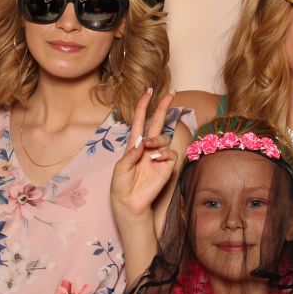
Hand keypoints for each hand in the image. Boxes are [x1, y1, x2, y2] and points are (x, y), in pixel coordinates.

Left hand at [111, 89, 176, 218]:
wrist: (129, 202)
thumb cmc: (121, 184)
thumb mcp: (120, 167)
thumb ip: (131, 152)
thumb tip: (143, 140)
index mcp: (135, 144)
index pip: (141, 120)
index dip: (144, 105)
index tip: (149, 91)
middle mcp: (148, 147)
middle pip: (158, 122)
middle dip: (164, 106)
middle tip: (172, 93)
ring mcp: (158, 156)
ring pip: (164, 137)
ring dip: (157, 139)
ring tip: (149, 149)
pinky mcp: (167, 166)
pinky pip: (170, 153)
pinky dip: (163, 153)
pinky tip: (156, 160)